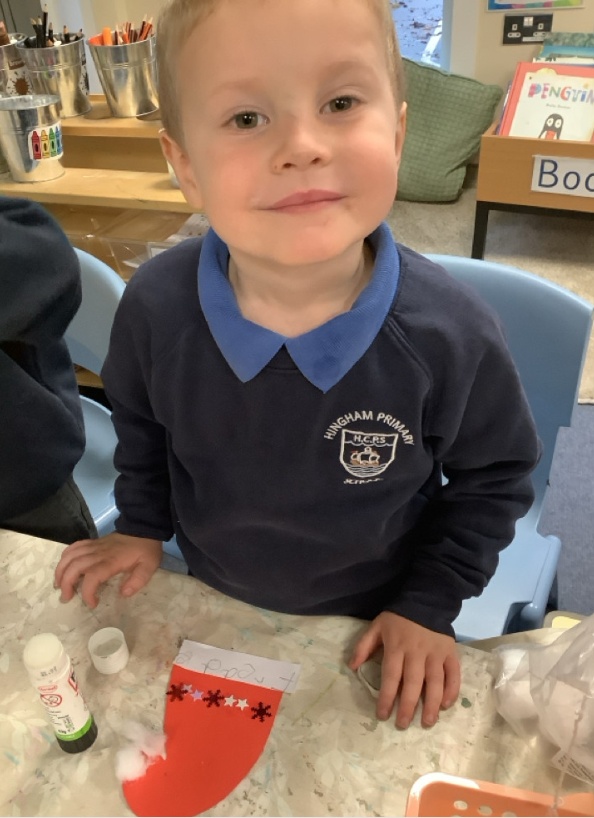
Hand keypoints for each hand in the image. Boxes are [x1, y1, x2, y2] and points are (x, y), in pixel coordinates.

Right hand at [54, 532, 162, 608]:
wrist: (143, 528)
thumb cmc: (145, 549)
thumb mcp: (149, 566)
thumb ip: (138, 580)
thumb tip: (124, 594)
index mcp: (112, 561)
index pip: (93, 576)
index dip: (88, 592)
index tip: (92, 604)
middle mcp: (98, 553)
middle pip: (75, 566)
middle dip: (66, 583)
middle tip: (66, 598)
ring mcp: (93, 546)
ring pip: (70, 556)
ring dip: (61, 571)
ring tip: (59, 586)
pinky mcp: (92, 542)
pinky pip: (74, 547)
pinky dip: (65, 557)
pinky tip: (63, 568)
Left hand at [348, 612, 459, 728]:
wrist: (426, 601)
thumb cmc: (398, 618)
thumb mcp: (376, 626)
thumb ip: (363, 646)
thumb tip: (351, 667)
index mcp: (397, 646)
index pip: (391, 676)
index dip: (386, 697)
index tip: (382, 715)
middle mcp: (417, 652)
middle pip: (413, 683)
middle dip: (407, 706)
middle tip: (403, 725)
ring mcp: (436, 653)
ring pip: (435, 682)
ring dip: (431, 704)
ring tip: (427, 722)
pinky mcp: (451, 653)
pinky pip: (453, 674)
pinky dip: (451, 690)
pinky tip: (445, 705)